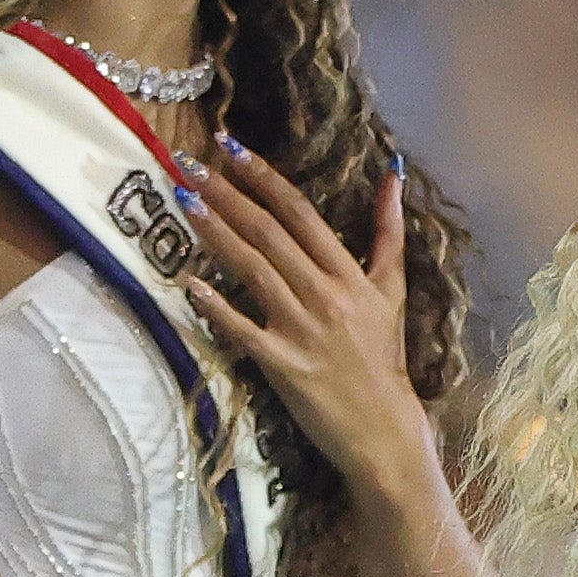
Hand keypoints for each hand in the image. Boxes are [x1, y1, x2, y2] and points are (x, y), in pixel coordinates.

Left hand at [180, 142, 436, 493]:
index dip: (264, 177)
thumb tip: (393, 173)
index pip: (300, 213)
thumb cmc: (384, 359)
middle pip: (269, 233)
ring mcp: (302, 330)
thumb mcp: (394, 291)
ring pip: (253, 270)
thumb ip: (390, 231)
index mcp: (350, 274)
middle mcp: (325, 295)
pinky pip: (243, 330)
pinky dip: (216, 307)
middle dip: (226, 193)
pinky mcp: (283, 365)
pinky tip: (188, 283)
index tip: (230, 148)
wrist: (384, 429)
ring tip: (183, 201)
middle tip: (187, 163)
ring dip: (215, 232)